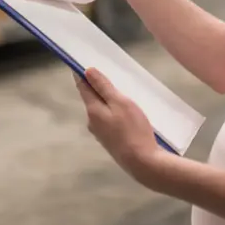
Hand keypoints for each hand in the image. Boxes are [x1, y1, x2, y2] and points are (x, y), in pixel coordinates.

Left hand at [75, 68, 166, 184]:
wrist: (143, 163)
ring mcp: (100, 134)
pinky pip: (109, 121)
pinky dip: (114, 113)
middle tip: (110, 74)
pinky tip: (127, 114)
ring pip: (101, 110)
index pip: (82, 86)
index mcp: (92, 110)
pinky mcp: (110, 141)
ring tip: (123, 93)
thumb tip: (87, 71)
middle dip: (98, 87)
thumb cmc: (133, 129)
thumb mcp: (120, 103)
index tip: (82, 62)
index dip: (81, 74)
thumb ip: (103, 87)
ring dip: (108, 101)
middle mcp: (92, 122)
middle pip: (92, 98)